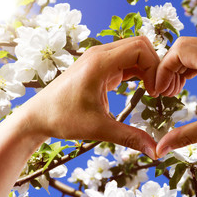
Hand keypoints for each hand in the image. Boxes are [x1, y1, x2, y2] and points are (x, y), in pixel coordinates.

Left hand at [22, 36, 159, 158]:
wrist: (38, 116)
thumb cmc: (62, 118)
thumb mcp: (98, 128)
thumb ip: (129, 137)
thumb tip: (155, 152)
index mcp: (99, 62)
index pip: (140, 49)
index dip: (154, 68)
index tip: (155, 93)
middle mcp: (100, 54)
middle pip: (141, 45)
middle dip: (155, 65)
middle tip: (158, 91)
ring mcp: (100, 58)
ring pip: (135, 51)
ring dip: (148, 67)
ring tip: (153, 91)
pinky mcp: (100, 66)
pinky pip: (127, 60)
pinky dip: (139, 71)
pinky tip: (143, 88)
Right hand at [155, 37, 196, 157]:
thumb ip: (185, 135)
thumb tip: (160, 149)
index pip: (179, 51)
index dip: (163, 69)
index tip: (159, 90)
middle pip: (184, 46)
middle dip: (169, 67)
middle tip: (166, 91)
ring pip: (195, 49)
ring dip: (181, 66)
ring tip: (176, 90)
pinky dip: (193, 66)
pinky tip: (190, 83)